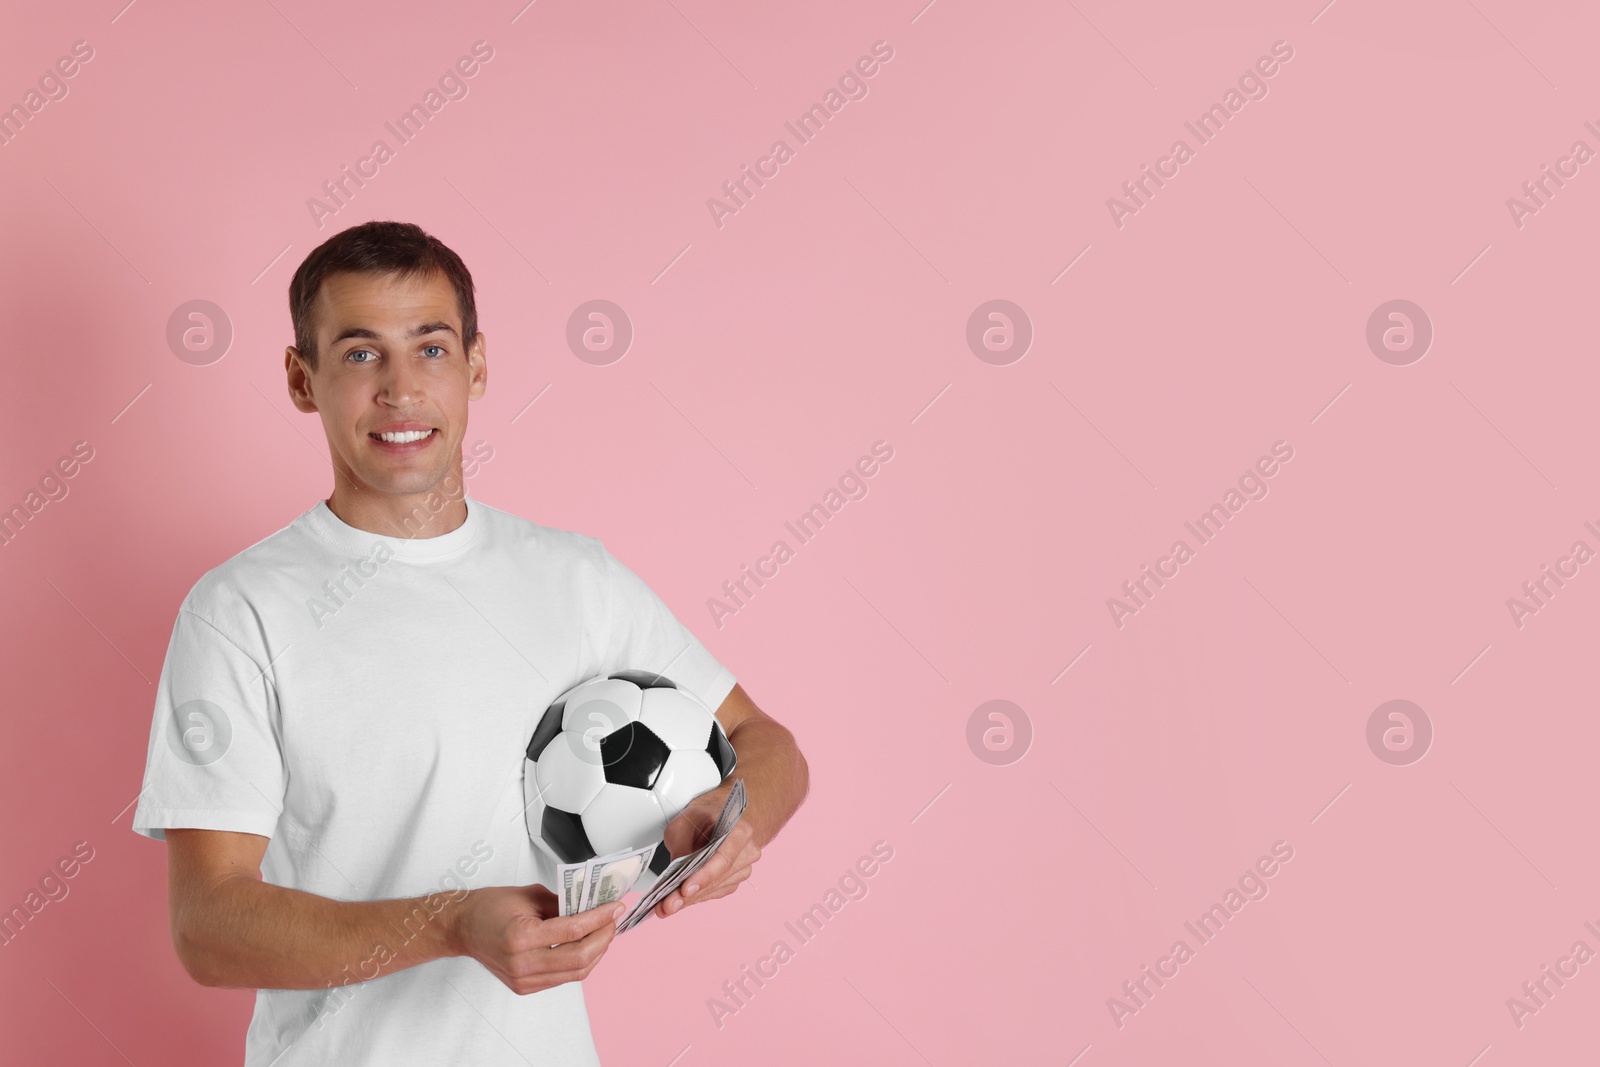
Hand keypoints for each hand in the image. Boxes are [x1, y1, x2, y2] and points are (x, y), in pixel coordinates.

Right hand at [449, 884, 623, 994]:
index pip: (574, 931)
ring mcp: (523, 980)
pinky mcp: (525, 987)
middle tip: (613, 920)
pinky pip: (563, 978)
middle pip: (579, 958)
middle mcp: (522, 963)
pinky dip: (579, 963)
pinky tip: (586, 946)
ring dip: (596, 952)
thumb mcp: (529, 895)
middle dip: (604, 938)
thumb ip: (562, 903)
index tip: (615, 908)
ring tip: (604, 932)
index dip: (600, 918)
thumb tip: (593, 906)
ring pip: (575, 973)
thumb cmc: (489, 908)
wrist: (462, 928)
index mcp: (521, 937)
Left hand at [654, 787, 760, 918]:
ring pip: (715, 890)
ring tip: (667, 905)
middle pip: (718, 878)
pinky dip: (696, 898)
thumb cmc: (702, 819)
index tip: (685, 889)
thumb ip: (680, 846)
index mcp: (739, 830)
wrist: (712, 819)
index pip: (724, 858)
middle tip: (668, 904)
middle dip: (690, 894)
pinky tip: (680, 901)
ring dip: (690, 900)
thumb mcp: (682, 824)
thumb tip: (676, 875)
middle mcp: (747, 851)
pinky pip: (714, 894)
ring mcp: (743, 868)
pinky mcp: (733, 881)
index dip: (704, 876)